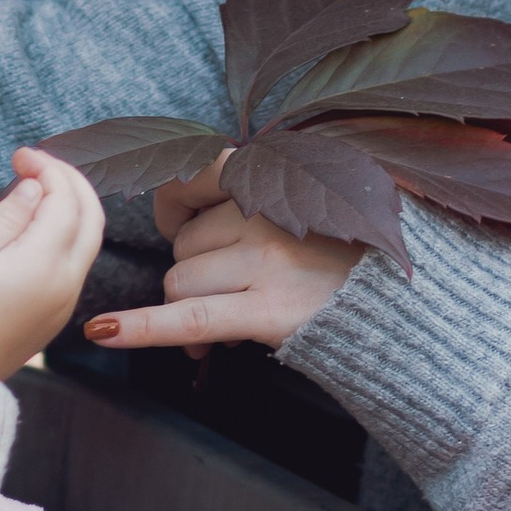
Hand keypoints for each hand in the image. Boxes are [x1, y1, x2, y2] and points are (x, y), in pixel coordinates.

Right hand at [0, 150, 105, 379]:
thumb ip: (5, 215)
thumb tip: (35, 189)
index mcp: (45, 265)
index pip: (66, 199)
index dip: (48, 168)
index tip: (20, 155)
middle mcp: (67, 284)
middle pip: (91, 216)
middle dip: (70, 180)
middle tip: (37, 163)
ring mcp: (66, 302)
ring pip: (88, 239)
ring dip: (71, 205)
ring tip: (36, 186)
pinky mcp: (56, 314)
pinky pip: (75, 261)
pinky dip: (66, 231)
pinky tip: (36, 221)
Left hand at [88, 196, 360, 352]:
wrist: (407, 310)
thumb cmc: (350, 259)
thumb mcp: (309, 205)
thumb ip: (252, 202)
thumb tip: (181, 226)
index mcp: (276, 178)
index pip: (189, 177)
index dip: (175, 208)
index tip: (182, 225)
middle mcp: (267, 212)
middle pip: (183, 244)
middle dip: (197, 272)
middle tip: (237, 291)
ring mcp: (266, 261)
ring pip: (181, 283)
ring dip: (194, 308)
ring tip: (238, 322)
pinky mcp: (267, 310)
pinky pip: (187, 317)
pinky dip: (139, 328)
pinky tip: (103, 332)